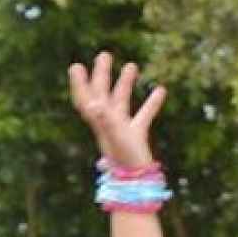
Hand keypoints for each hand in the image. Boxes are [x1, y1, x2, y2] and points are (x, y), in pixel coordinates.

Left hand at [68, 51, 165, 168]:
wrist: (136, 181)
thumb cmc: (124, 159)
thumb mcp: (114, 135)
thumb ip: (105, 119)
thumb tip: (95, 102)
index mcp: (99, 120)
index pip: (85, 97)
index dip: (79, 82)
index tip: (76, 66)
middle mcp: (107, 122)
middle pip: (101, 93)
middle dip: (102, 74)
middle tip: (105, 55)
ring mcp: (121, 127)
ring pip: (122, 100)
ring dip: (125, 83)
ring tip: (132, 64)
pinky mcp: (136, 135)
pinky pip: (144, 115)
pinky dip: (151, 102)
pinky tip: (161, 89)